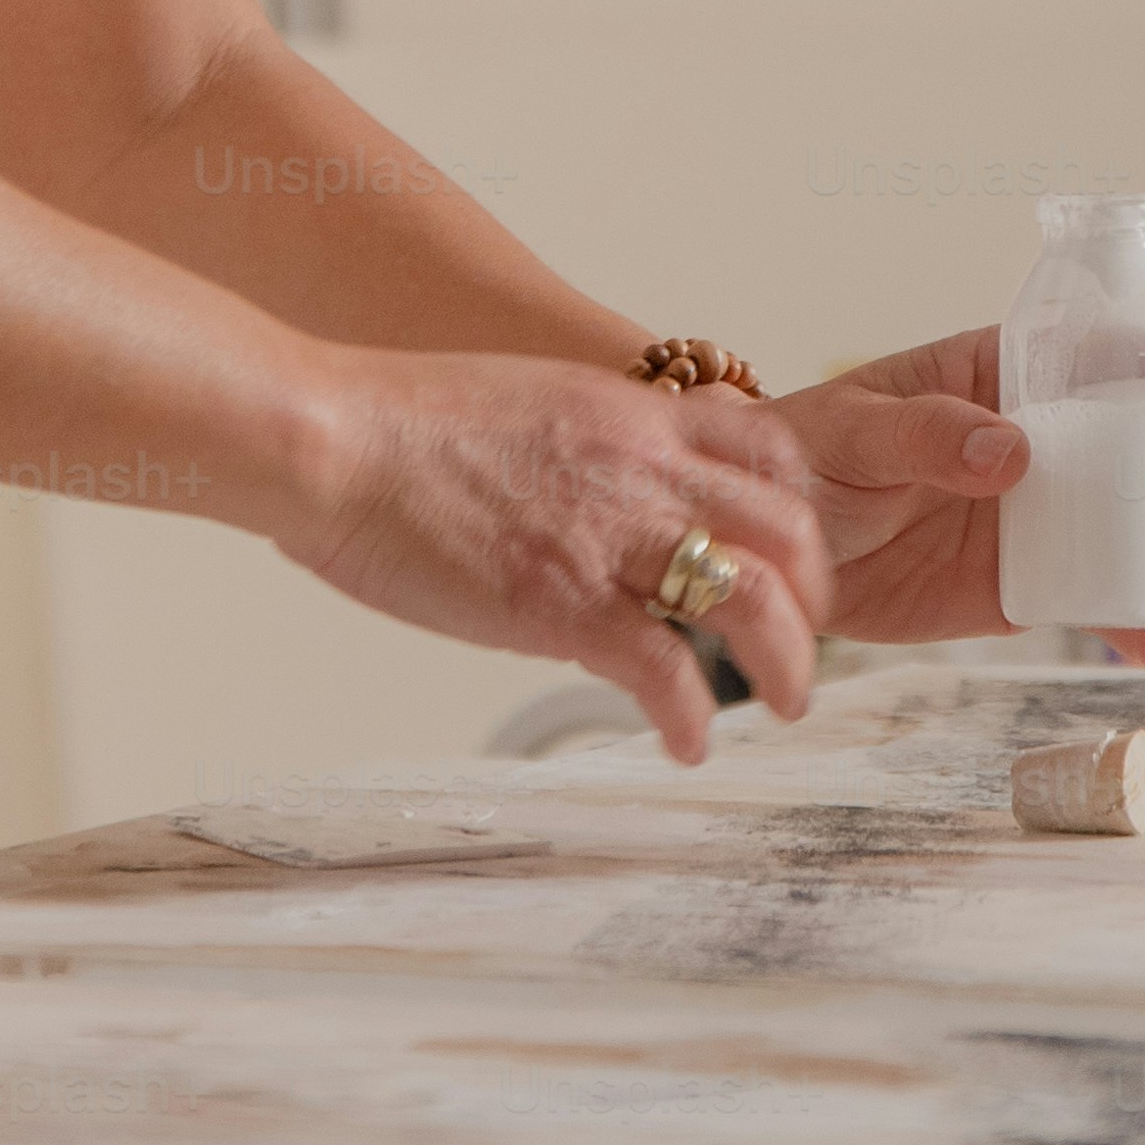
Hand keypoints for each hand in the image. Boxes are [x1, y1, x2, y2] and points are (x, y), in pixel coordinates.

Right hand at [274, 353, 836, 759]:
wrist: (330, 437)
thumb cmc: (396, 423)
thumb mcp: (527, 402)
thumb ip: (583, 446)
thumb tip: (594, 493)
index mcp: (631, 415)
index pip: (770, 450)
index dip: (799, 510)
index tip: (794, 556)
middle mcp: (642, 468)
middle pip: (790, 528)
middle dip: (814, 595)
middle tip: (803, 639)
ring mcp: (610, 536)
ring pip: (755, 600)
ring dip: (787, 663)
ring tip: (784, 702)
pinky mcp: (564, 603)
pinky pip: (666, 671)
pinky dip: (692, 717)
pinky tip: (687, 742)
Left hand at [757, 322, 1144, 677]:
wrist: (766, 553)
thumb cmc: (804, 458)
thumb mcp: (854, 430)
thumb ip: (927, 430)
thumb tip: (1012, 449)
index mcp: (1020, 370)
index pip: (1130, 350)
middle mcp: (1058, 438)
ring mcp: (1055, 516)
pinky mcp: (1037, 588)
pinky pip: (1108, 605)